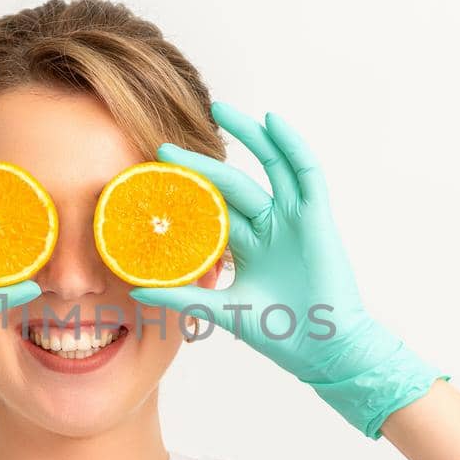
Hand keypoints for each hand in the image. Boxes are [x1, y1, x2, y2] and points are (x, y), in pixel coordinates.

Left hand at [130, 102, 445, 437]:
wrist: (324, 349)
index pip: (212, 208)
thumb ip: (183, 296)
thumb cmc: (280, 333)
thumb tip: (136, 291)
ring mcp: (295, 219)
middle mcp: (270, 227)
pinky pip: (306, 172)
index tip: (153, 177)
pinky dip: (291, 145)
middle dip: (201, 163)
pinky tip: (272, 121)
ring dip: (250, 136)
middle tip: (165, 145)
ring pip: (270, 165)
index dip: (187, 190)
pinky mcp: (317, 217)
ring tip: (221, 110)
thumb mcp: (222, 309)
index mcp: (248, 247)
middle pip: (233, 182)